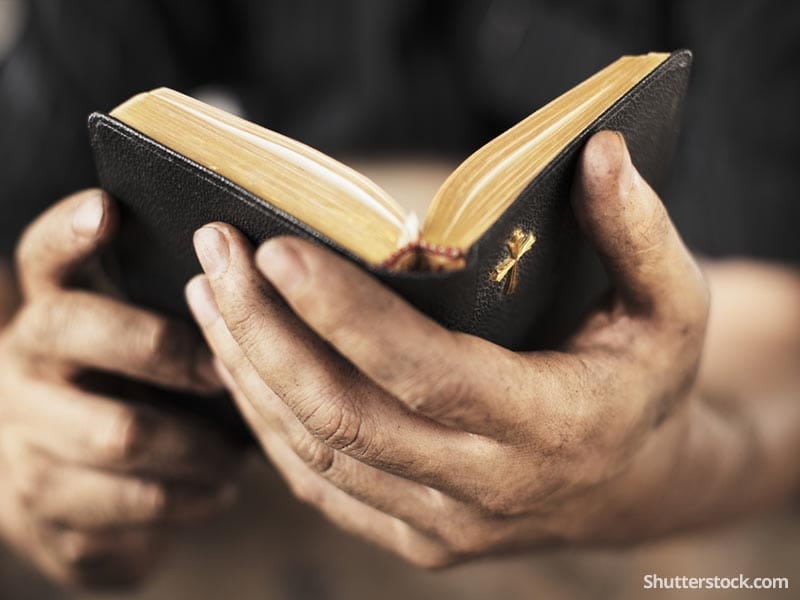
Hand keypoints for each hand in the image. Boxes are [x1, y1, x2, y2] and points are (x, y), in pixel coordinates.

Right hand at [0, 190, 240, 587]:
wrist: (71, 486)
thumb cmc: (135, 396)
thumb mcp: (144, 343)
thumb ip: (180, 309)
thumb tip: (257, 273)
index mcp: (52, 313)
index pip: (45, 256)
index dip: (70, 232)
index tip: (107, 208)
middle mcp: (23, 367)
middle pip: (72, 331)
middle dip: (160, 346)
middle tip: (221, 371)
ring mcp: (22, 441)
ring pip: (116, 433)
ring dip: (194, 445)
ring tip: (239, 456)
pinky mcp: (39, 514)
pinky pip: (127, 508)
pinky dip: (185, 503)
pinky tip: (213, 493)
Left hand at [186, 131, 708, 566]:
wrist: (635, 486)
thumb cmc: (644, 381)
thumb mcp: (670, 306)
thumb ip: (641, 232)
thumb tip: (602, 153)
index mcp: (551, 427)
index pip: (425, 373)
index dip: (344, 314)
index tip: (274, 248)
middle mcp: (490, 489)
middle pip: (346, 416)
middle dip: (266, 333)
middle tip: (216, 257)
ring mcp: (445, 525)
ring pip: (319, 453)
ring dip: (252, 372)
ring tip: (210, 296)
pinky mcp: (416, 538)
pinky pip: (321, 485)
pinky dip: (268, 424)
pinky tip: (239, 363)